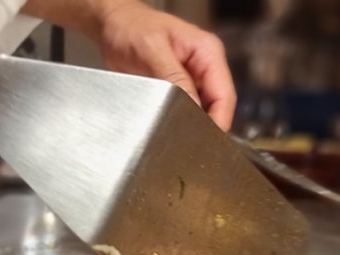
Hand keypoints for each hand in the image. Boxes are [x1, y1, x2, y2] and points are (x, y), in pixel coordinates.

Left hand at [95, 3, 235, 131]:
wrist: (114, 25)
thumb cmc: (131, 26)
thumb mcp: (152, 50)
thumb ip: (174, 78)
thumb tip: (194, 107)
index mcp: (208, 52)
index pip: (224, 96)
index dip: (218, 122)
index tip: (205, 141)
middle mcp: (205, 67)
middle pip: (217, 108)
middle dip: (205, 127)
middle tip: (187, 144)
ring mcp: (193, 79)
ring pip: (203, 113)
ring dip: (192, 126)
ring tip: (176, 139)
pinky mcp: (180, 89)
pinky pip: (186, 111)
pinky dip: (180, 122)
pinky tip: (168, 129)